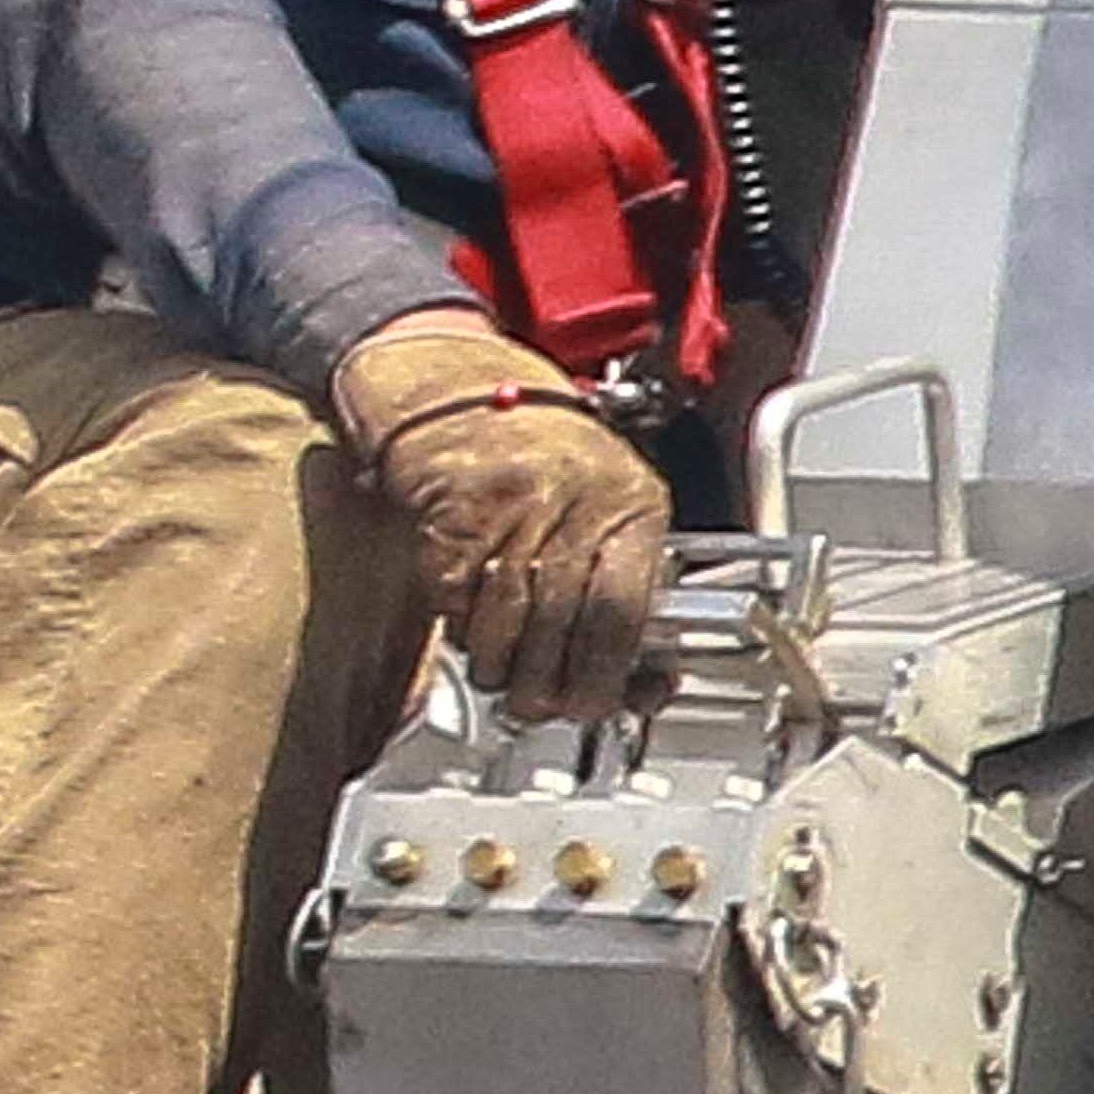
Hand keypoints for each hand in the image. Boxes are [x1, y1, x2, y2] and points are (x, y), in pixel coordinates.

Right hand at [338, 311, 677, 723]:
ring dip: (499, 666)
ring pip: (506, 629)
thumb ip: (624, 582)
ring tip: (503, 669)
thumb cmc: (538, 451)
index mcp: (633, 504)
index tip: (602, 703)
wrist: (454, 386)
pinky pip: (456, 606)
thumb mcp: (607, 503)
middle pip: (565, 631)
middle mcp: (578, 501)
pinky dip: (460, 628)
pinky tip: (470, 618)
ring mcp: (512, 507)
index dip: (609, 676)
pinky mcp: (451, 516)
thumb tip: (642, 681)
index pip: (625, 613)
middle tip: (543, 706)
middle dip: (551, 690)